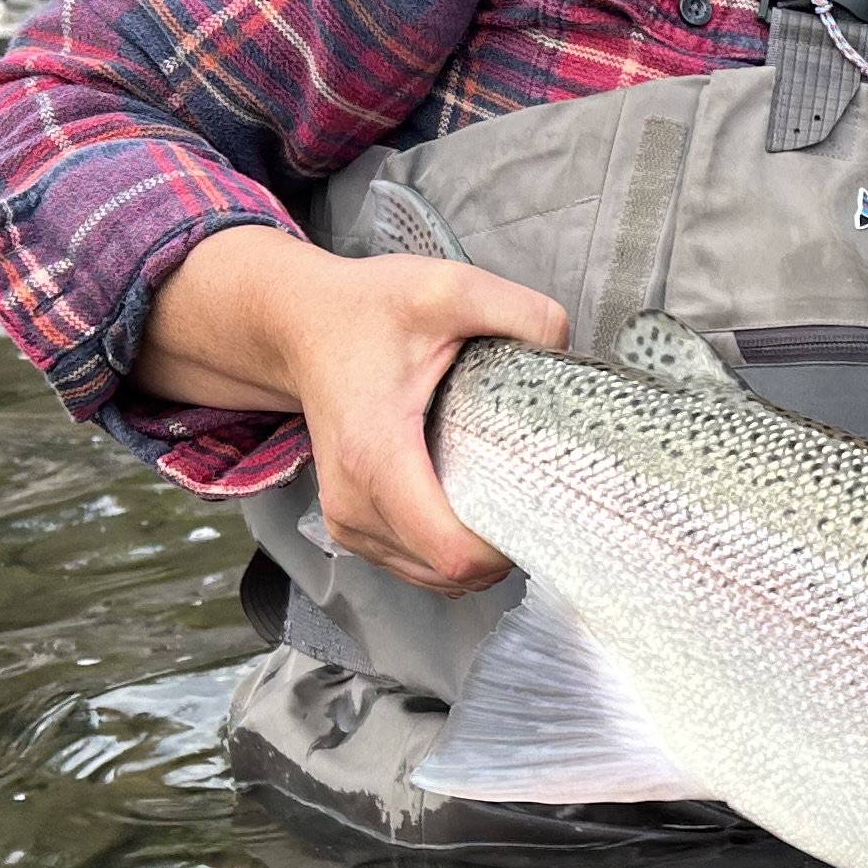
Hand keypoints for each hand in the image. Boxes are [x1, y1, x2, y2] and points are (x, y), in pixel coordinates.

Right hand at [134, 226, 568, 591]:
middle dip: (502, 547)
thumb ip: (519, 312)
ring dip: (478, 553)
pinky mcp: (353, 529)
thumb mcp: (448, 288)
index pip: (451, 552)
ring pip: (435, 579)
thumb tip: (565, 348)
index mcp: (377, 454)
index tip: (542, 507)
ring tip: (503, 496)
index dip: (506, 548)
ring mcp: (350, 523)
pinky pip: (417, 567)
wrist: (301, 325)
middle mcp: (355, 503)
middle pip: (449, 574)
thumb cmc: (366, 311)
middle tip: (534, 493)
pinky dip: (451, 550)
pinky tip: (471, 503)